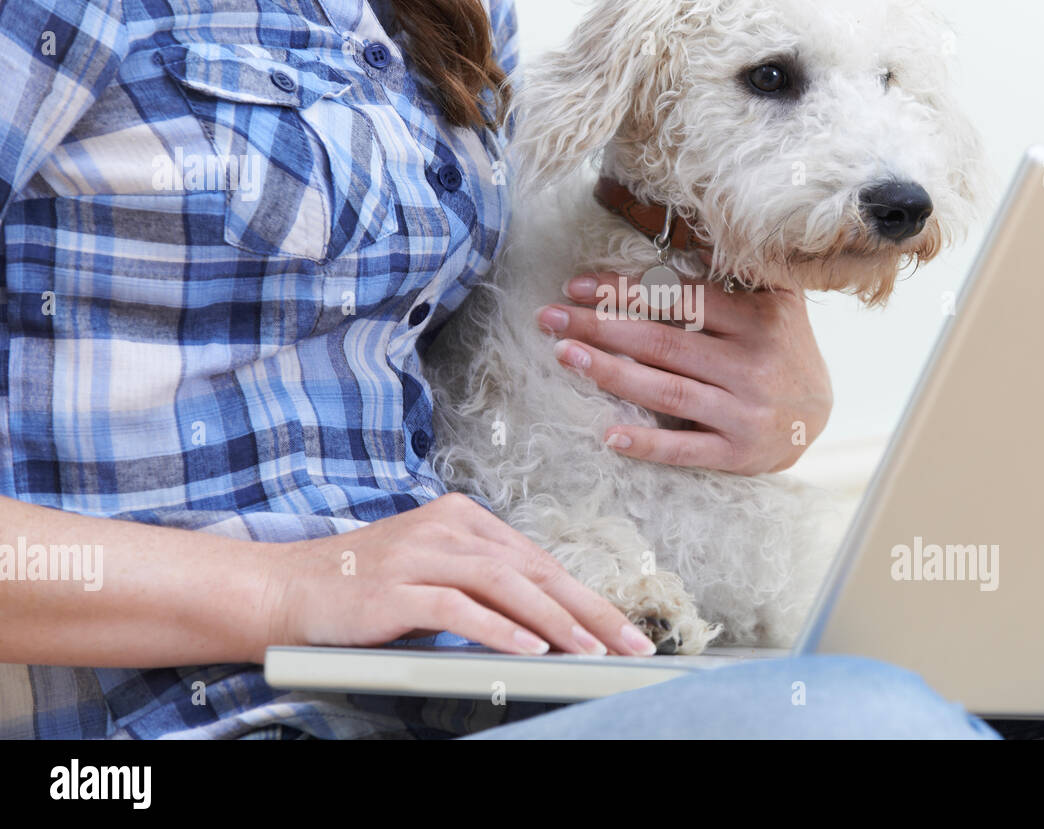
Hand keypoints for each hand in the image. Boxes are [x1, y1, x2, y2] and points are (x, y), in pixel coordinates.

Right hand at [263, 493, 658, 656]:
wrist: (284, 588)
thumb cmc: (365, 591)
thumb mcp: (435, 578)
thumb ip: (486, 589)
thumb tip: (550, 623)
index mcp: (464, 519)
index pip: (540, 560)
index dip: (587, 597)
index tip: (623, 629)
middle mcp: (448, 528)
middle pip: (536, 569)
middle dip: (590, 610)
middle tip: (632, 643)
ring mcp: (421, 553)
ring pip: (507, 584)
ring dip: (556, 620)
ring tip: (593, 651)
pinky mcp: (395, 585)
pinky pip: (459, 606)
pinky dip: (500, 628)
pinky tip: (532, 647)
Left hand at [535, 272, 832, 474]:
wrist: (819, 419)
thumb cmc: (781, 350)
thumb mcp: (775, 302)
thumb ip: (736, 272)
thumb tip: (688, 228)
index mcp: (758, 319)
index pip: (681, 300)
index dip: (626, 291)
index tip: (577, 285)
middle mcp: (752, 363)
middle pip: (663, 342)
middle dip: (600, 326)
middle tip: (549, 316)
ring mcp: (746, 411)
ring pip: (666, 390)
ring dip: (610, 373)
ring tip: (564, 355)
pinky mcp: (738, 452)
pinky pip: (686, 448)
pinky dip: (647, 444)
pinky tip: (608, 436)